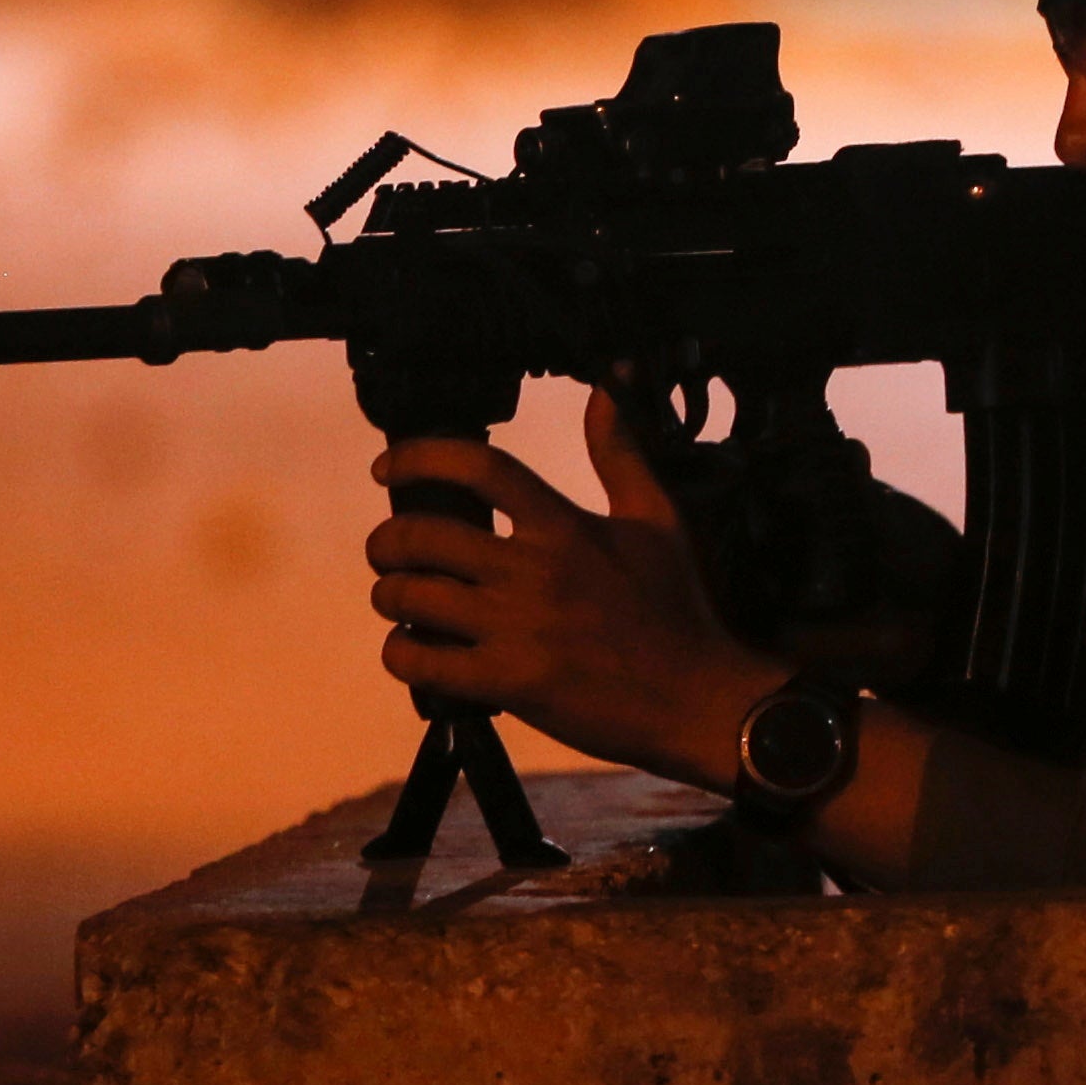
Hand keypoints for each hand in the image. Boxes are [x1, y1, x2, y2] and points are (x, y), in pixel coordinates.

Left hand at [365, 389, 778, 788]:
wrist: (699, 700)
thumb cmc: (679, 607)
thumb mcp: (658, 518)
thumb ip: (621, 451)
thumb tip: (608, 385)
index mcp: (564, 526)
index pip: (479, 468)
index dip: (420, 458)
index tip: (386, 468)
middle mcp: (534, 570)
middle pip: (423, 536)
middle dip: (387, 542)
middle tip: (387, 552)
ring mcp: (518, 628)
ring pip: (411, 598)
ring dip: (390, 596)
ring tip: (400, 601)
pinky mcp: (509, 683)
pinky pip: (421, 662)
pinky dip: (401, 654)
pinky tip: (413, 650)